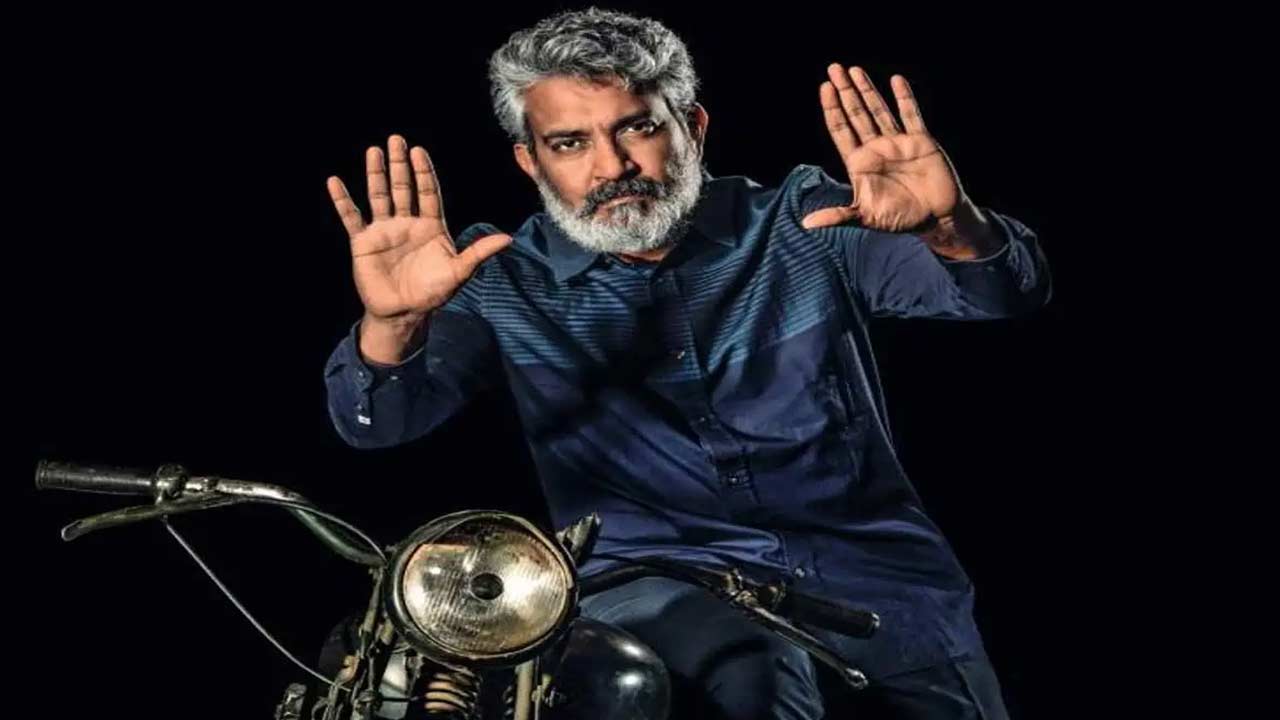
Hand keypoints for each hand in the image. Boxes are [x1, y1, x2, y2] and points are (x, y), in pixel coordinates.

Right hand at [327, 135, 510, 321]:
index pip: (428, 192)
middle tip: (396, 139)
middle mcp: (406, 223)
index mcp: (430, 226)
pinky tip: (335, 182)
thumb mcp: (458, 272)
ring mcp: (384, 230)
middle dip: (399, 165)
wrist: (403, 313)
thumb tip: (507, 239)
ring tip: (373, 151)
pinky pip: (351, 216)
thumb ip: (478, 253)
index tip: (419, 152)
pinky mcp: (363, 241)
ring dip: (375, 174)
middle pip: (403, 188)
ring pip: (378, 195)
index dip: (424, 172)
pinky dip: (342, 200)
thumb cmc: (432, 293)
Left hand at [803, 65, 967, 235]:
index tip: (825, 88)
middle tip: (834, 68)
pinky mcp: (920, 141)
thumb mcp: (865, 217)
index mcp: (860, 163)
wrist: (935, 219)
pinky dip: (904, 98)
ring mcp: (898, 143)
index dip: (833, 109)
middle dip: (845, 92)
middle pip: (857, 114)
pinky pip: (911, 115)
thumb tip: (806, 223)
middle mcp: (876, 148)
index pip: (842, 130)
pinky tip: (896, 81)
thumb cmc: (899, 219)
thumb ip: (837, 216)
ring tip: (855, 70)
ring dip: (867, 90)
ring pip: (879, 110)